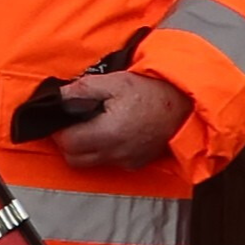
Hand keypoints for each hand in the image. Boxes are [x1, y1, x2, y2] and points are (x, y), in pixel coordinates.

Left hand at [43, 69, 186, 175]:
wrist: (186, 105)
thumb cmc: (152, 91)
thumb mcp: (115, 82)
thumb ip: (82, 90)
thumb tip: (58, 96)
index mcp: (107, 133)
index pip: (67, 143)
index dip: (58, 130)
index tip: (60, 118)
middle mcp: (115, 153)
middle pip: (75, 159)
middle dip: (67, 142)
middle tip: (71, 123)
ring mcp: (126, 160)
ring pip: (91, 163)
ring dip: (84, 148)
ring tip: (90, 126)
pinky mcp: (136, 162)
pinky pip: (110, 162)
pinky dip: (104, 151)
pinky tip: (110, 133)